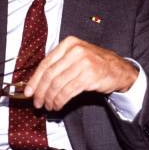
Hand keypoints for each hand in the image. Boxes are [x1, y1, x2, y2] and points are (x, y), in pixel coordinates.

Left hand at [24, 36, 138, 110]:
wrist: (119, 69)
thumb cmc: (95, 64)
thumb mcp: (77, 56)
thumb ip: (59, 64)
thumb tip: (36, 82)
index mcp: (69, 43)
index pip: (46, 63)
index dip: (35, 80)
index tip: (29, 92)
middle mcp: (76, 51)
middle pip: (50, 75)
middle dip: (41, 92)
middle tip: (38, 103)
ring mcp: (84, 63)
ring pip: (58, 84)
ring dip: (50, 98)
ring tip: (49, 106)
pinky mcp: (90, 76)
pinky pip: (68, 91)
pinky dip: (60, 101)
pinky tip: (58, 105)